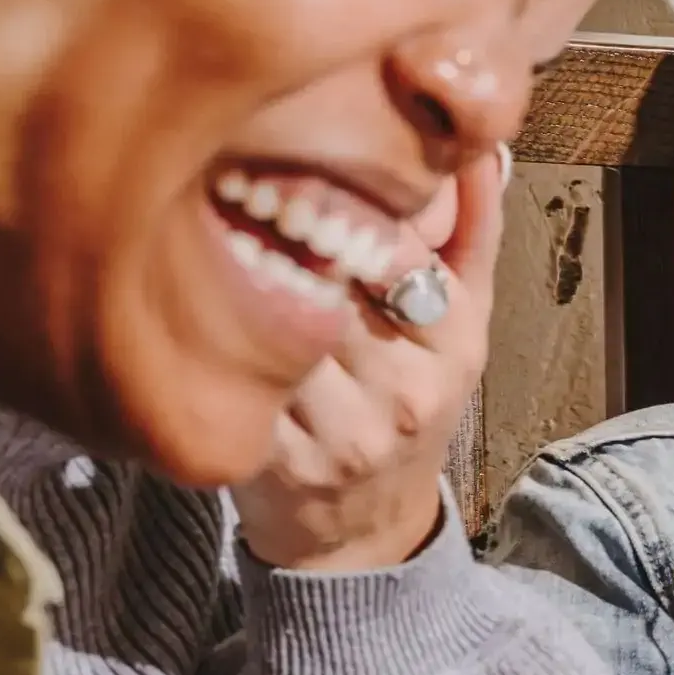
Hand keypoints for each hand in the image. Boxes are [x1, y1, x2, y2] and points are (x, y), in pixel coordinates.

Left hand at [230, 150, 498, 571]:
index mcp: (455, 345)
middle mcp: (406, 392)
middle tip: (235, 177)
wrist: (363, 529)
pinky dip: (209, 332)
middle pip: (331, 275)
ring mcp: (342, 431)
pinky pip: (235, 373)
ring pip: (277, 318)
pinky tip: (195, 304)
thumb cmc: (407, 405)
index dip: (346, 201)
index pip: (400, 246)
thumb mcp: (462, 322)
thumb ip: (471, 231)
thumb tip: (478, 144)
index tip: (302, 167)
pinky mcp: (277, 461)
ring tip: (209, 230)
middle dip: (280, 223)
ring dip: (237, 268)